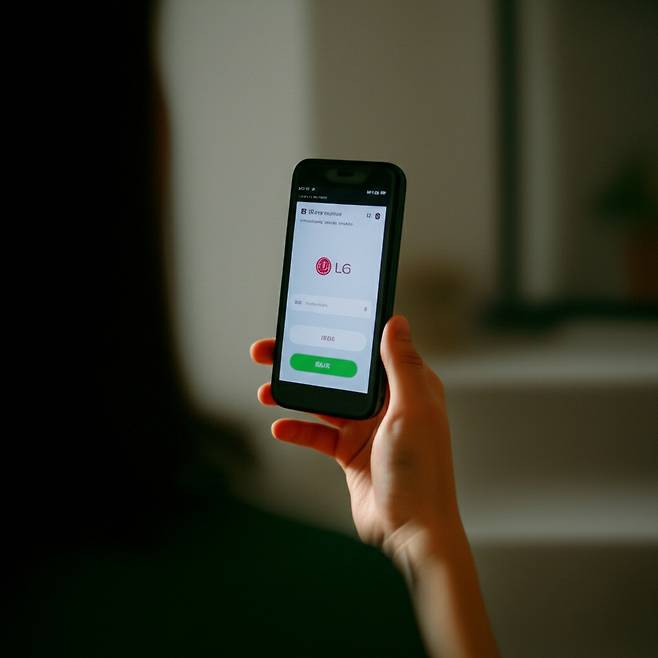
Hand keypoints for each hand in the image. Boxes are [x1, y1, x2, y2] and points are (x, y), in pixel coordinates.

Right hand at [250, 315, 461, 552]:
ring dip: (294, 395)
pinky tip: (280, 427)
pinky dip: (298, 430)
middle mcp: (386, 404)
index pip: (370, 349)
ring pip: (323, 402)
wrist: (411, 532)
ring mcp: (366, 428)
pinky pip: (318, 435)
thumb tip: (397, 322)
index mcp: (407, 387)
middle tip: (271, 351)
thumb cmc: (421, 472)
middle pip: (339, 372)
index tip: (314, 320)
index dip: (342, 332)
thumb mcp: (412, 410)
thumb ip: (401, 366)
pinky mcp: (350, 452)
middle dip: (305, 361)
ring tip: (266, 390)